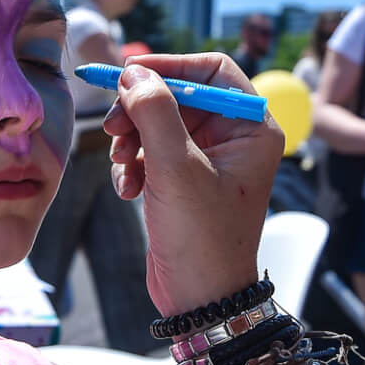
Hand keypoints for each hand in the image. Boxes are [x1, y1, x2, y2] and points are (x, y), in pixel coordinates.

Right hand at [103, 55, 286, 316]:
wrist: (199, 298)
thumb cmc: (201, 237)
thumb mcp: (175, 168)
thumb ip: (154, 112)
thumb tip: (134, 72)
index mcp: (252, 129)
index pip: (210, 70)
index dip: (168, 66)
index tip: (127, 76)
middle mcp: (235, 139)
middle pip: (179, 94)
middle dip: (142, 110)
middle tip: (112, 128)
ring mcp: (209, 160)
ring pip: (160, 122)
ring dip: (132, 139)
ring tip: (122, 165)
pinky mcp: (185, 180)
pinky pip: (152, 151)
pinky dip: (134, 164)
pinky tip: (128, 189)